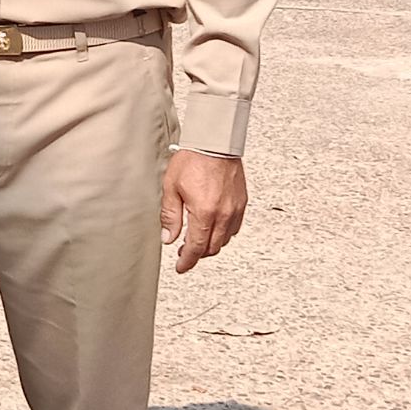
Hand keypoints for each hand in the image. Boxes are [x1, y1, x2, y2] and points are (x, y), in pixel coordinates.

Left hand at [161, 150, 247, 274]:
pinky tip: (212, 228)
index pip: (196, 248)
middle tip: (184, 253)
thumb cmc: (192, 160)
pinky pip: (234, 228)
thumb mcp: (171, 188)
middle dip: (197, 254)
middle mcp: (223, 214)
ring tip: (197, 240)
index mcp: (204, 212)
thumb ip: (170, 216)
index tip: (181, 267)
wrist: (215, 142)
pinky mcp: (242, 202)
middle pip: (212, 247)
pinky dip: (223, 233)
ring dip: (210, 244)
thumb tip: (168, 238)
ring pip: (224, 240)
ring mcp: (235, 209)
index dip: (187, 261)